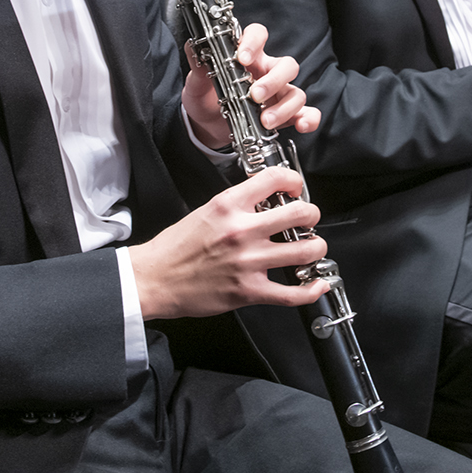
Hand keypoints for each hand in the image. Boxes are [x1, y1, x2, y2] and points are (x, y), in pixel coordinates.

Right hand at [129, 167, 331, 318]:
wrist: (154, 278)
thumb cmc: (175, 247)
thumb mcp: (205, 211)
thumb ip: (237, 205)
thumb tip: (265, 201)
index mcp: (228, 205)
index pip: (274, 179)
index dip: (294, 181)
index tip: (296, 188)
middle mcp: (242, 231)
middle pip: (300, 213)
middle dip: (312, 214)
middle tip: (309, 218)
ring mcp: (248, 262)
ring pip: (305, 251)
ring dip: (316, 248)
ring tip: (311, 247)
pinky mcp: (248, 291)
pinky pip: (293, 293)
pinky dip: (312, 289)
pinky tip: (317, 283)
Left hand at [181, 22, 317, 150]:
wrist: (206, 127)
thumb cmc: (205, 99)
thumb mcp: (197, 85)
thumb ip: (199, 69)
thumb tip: (194, 48)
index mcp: (247, 57)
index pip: (258, 35)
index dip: (253, 42)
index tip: (241, 57)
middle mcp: (267, 72)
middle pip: (287, 65)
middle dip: (273, 81)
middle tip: (255, 96)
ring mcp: (278, 94)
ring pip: (296, 92)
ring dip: (284, 107)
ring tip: (265, 121)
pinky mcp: (285, 115)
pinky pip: (306, 113)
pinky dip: (309, 118)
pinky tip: (301, 125)